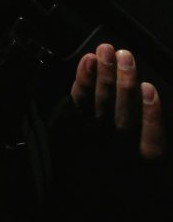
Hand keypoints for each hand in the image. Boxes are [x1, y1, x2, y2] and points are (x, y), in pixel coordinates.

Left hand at [70, 43, 167, 160]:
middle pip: (123, 119)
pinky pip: (78, 101)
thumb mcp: (146, 147)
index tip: (149, 89)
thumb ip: (152, 131)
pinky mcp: (74, 122)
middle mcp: (118, 150)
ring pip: (100, 106)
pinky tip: (89, 59)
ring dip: (104, 76)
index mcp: (141, 160)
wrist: (83, 175)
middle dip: (124, 86)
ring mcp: (94, 136)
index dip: (151, 116)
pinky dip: (83, 79)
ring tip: (106, 51)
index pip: (152, 145)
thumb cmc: (129, 150)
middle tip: (125, 56)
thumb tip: (151, 96)